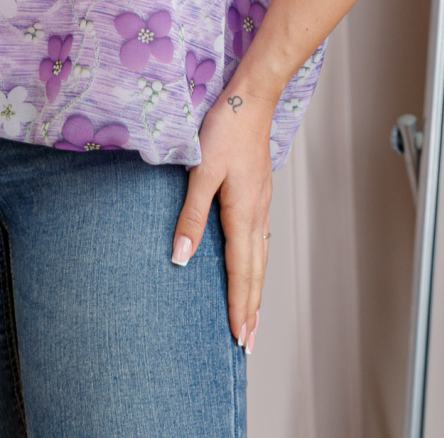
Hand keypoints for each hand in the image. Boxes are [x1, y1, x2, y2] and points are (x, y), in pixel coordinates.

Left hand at [170, 84, 273, 352]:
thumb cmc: (222, 131)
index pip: (240, 272)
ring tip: (253, 317)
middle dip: (251, 310)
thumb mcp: (200, 171)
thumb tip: (181, 258)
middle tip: (248, 344)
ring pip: (261, 258)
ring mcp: (261, 205)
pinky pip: (261, 241)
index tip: (238, 338)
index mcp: (242, 214)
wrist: (250, 100)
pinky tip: (255, 267)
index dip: (238, 306)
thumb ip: (190, 216)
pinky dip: (258, 266)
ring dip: (256, 291)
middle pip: (255, 273)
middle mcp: (256, 215)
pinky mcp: (259, 194)